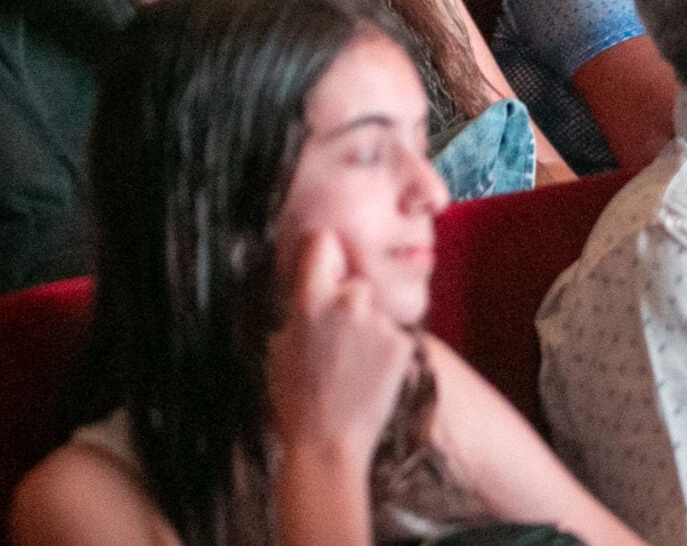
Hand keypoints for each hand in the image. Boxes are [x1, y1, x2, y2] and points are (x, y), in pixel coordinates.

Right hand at [267, 231, 416, 469]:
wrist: (329, 443)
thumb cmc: (298, 399)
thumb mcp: (283, 344)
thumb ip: (302, 308)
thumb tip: (312, 286)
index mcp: (310, 300)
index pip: (323, 243)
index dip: (325, 256)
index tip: (327, 268)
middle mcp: (347, 302)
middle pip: (356, 282)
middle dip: (351, 303)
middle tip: (340, 340)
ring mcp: (379, 322)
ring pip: (377, 312)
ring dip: (370, 329)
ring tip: (354, 366)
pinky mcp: (404, 343)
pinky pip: (395, 334)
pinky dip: (387, 350)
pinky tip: (370, 375)